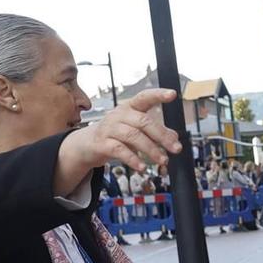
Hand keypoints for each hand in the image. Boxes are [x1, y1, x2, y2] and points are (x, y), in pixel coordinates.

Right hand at [59, 88, 181, 184]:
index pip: (145, 97)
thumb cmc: (115, 134)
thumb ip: (155, 132)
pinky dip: (133, 159)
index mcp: (130, 107)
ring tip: (163, 160)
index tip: (173, 94)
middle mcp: (119, 114)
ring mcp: (109, 128)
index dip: (158, 94)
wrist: (87, 144)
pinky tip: (143, 167)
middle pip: (144, 121)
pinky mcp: (102, 143)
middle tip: (176, 149)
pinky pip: (119, 150)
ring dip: (151, 150)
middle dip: (162, 136)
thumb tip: (174, 138)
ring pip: (133, 136)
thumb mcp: (136, 130)